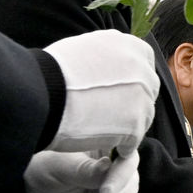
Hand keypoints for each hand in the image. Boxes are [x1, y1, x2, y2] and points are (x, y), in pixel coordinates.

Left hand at [23, 150, 139, 192]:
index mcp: (110, 154)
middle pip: (129, 190)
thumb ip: (83, 169)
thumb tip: (107, 167)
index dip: (121, 176)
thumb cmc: (46, 167)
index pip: (127, 162)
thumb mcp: (59, 165)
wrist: (34, 190)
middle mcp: (118, 176)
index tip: (106, 191)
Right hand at [43, 29, 157, 155]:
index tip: (119, 88)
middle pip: (148, 91)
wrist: (43, 94)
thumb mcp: (88, 47)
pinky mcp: (136, 126)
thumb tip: (116, 66)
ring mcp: (142, 100)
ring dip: (128, 123)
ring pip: (144, 117)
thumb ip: (110, 56)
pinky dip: (121, 144)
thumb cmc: (54, 71)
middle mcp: (144, 72)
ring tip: (102, 126)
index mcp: (133, 48)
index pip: (145, 65)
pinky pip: (133, 140)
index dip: (132, 80)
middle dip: (133, 101)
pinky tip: (105, 142)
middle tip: (110, 110)